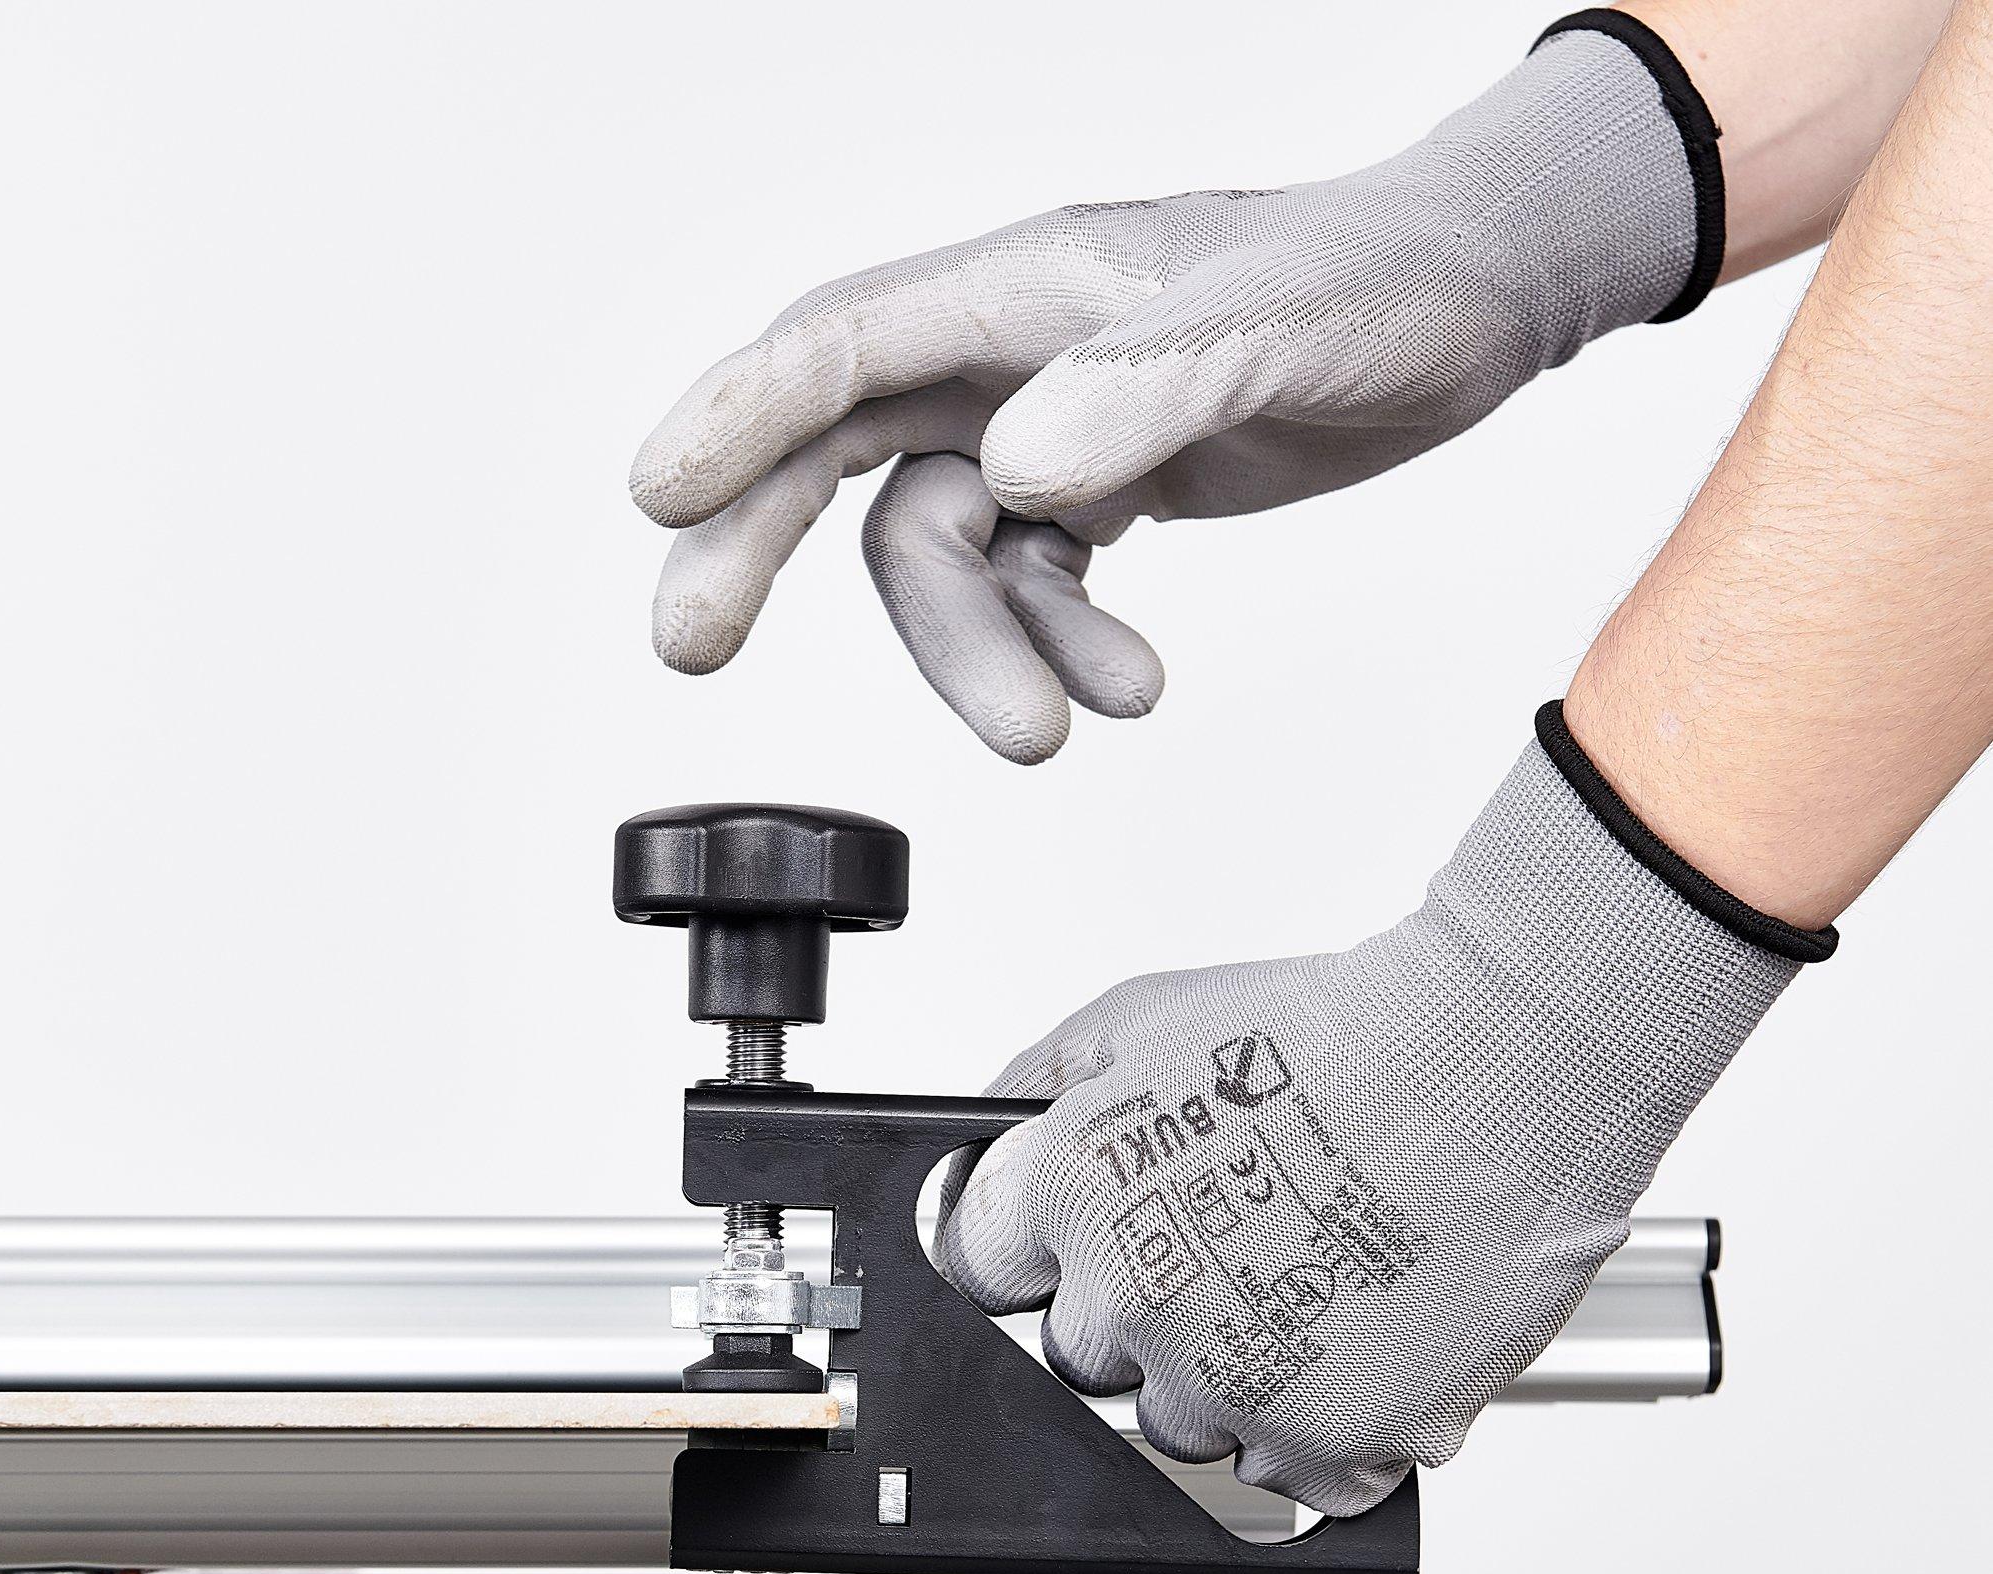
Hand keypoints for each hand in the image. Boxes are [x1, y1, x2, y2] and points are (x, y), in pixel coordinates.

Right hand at [631, 23, 1706, 762]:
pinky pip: (1028, 589)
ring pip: (943, 556)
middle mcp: (1007, 353)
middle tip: (687, 644)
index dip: (740, 415)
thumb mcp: (1280, 327)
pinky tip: (1126, 689)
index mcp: (1024, 288)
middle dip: (757, 548)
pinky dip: (1059, 650)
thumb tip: (1019, 468)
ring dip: (980, 655)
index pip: (844, 344)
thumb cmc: (1386, 277)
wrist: (1479, 302)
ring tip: (1054, 732)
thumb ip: (1146, 392)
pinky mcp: (1092, 487)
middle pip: (833, 452)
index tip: (658, 492)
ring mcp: (1043, 424)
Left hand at [935, 719, 1813, 1510]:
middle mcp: (1135, 1304)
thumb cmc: (1348, 1032)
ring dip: (1231, 1379)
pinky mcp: (1329, 1442)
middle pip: (1083, 1362)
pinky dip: (1330, 1432)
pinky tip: (1360, 1344)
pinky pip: (1296, 1481)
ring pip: (1185, 1428)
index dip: (1034, 1257)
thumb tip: (981, 1138)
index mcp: (1073, 1201)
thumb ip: (1038, 1086)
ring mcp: (1228, 1384)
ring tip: (1309, 1284)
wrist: (1508, 1060)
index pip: (982, 1275)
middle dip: (1138, 1315)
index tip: (1074, 1252)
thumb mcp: (1149, 1015)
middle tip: (1223, 1251)